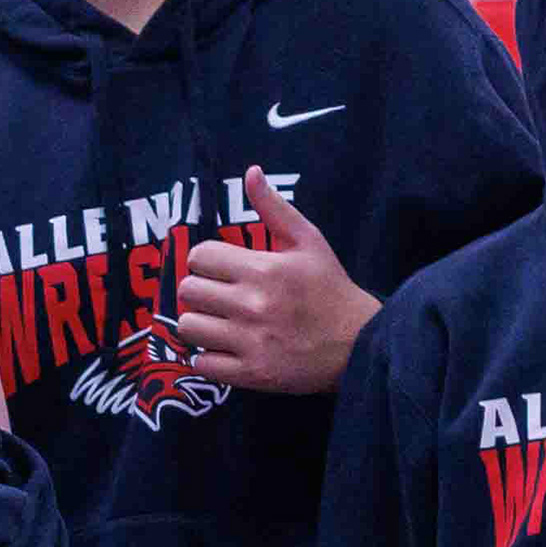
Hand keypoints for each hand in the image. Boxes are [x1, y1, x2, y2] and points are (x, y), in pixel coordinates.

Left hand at [170, 169, 378, 394]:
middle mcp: (253, 304)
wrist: (358, 344)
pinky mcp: (250, 373)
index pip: (199, 256)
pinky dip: (207, 358)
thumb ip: (274, 208)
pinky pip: (201, 363)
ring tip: (219, 323)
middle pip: (189, 290)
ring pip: (188, 327)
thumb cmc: (329, 288)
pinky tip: (225, 349)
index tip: (220, 269)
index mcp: (264, 269)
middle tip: (219, 297)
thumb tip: (250, 173)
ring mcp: (250, 341)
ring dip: (199, 324)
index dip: (206, 261)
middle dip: (200, 291)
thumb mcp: (308, 241)